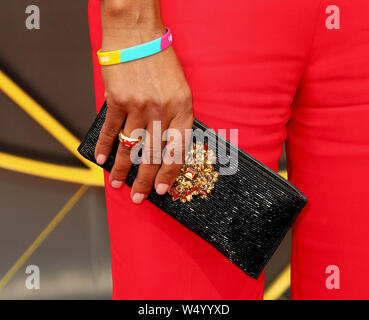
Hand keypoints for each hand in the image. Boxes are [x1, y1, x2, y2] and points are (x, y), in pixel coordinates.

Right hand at [95, 24, 192, 203]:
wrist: (137, 34)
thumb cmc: (161, 62)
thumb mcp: (181, 89)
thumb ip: (177, 117)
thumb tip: (168, 147)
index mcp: (182, 108)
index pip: (177, 150)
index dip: (169, 174)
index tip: (162, 190)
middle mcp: (161, 110)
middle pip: (152, 155)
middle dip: (144, 181)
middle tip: (138, 197)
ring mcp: (138, 106)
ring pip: (130, 147)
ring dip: (121, 169)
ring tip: (117, 184)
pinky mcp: (117, 99)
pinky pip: (110, 130)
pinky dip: (105, 147)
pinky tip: (101, 161)